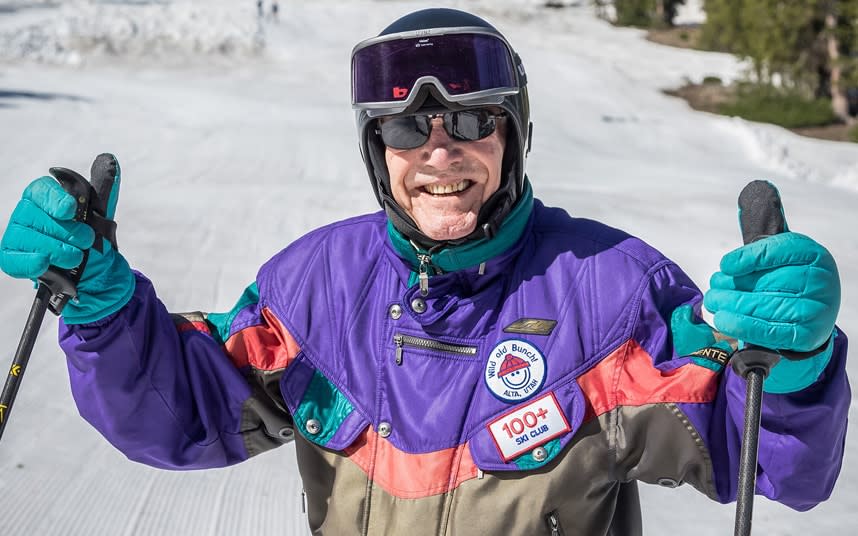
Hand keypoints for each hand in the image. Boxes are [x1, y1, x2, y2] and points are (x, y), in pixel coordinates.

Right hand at [0, 154, 134, 323]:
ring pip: (31, 239)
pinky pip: (15, 260)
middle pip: (37, 217)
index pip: (41, 190)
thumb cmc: (88, 236)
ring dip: (58, 250)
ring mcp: (16, 235)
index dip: (55, 199)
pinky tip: (45, 264)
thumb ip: (103, 188)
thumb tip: (108, 159)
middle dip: (67, 231)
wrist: (91, 269)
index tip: (71, 210)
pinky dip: (33, 263)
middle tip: (86, 240)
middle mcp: (25, 213)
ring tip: (76, 257)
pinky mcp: (11, 258)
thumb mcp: (100, 212)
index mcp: (43, 196)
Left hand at [704, 232, 839, 353]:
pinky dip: (742, 326)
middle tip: (714, 288)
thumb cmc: (789, 278)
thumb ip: (758, 253)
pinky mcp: (807, 335)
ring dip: (732, 305)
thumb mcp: (778, 256)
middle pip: (769, 282)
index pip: (779, 251)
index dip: (749, 258)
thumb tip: (728, 265)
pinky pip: (770, 332)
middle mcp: (819, 282)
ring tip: (713, 302)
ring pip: (766, 307)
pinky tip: (724, 320)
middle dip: (733, 285)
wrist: (813, 310)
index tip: (725, 266)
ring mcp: (816, 310)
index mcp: (812, 255)